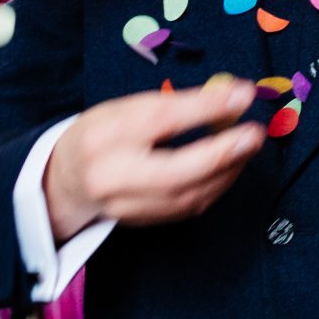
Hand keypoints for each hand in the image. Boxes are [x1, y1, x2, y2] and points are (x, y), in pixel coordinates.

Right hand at [42, 77, 265, 237]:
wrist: (64, 181)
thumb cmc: (103, 134)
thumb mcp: (127, 107)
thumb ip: (174, 104)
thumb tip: (232, 96)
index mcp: (106, 135)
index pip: (161, 120)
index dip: (207, 108)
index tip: (243, 95)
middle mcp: (111, 175)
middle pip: (174, 172)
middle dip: (222, 154)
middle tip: (254, 135)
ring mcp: (126, 206)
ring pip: (188, 196)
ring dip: (227, 171)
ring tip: (247, 148)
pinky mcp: (142, 222)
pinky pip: (189, 207)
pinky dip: (216, 186)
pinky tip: (229, 168)